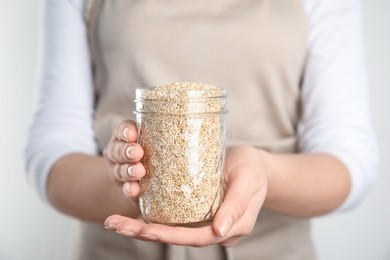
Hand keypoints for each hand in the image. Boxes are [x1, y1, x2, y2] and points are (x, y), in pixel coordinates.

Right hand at [103, 120, 144, 210]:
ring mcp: (120, 173)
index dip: (126, 131)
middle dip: (127, 151)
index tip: (132, 133)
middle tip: (137, 152)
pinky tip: (135, 189)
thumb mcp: (148, 140)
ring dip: (129, 171)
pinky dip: (130, 190)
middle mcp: (118, 155)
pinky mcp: (128, 190)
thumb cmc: (150, 152)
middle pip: (119, 151)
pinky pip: (127, 190)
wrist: (137, 179)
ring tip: (139, 171)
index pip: (122, 130)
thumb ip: (153, 132)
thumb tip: (186, 115)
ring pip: (121, 171)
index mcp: (124, 138)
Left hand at [104, 146, 267, 246]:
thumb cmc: (253, 170)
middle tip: (114, 224)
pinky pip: (171, 216)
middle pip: (175, 236)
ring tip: (113, 221)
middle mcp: (211, 228)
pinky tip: (132, 210)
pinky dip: (150, 216)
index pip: (194, 237)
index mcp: (227, 227)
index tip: (144, 229)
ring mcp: (202, 220)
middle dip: (143, 232)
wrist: (254, 164)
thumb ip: (236, 206)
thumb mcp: (248, 182)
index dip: (168, 235)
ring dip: (141, 226)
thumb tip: (220, 232)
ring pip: (169, 228)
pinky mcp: (195, 208)